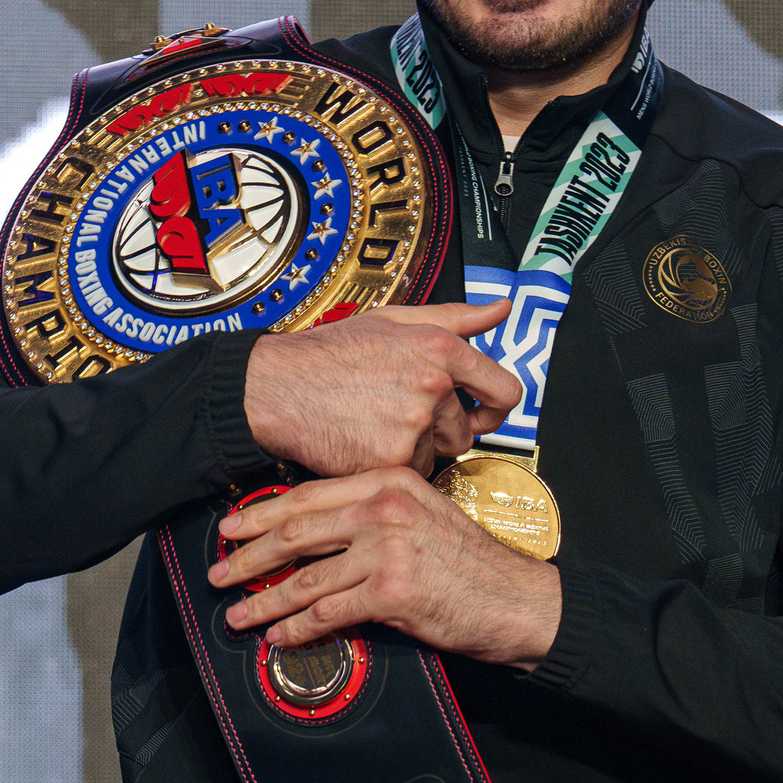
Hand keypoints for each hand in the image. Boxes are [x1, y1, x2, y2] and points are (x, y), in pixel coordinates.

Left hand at [207, 467, 560, 670]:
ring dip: (263, 600)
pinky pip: (328, 612)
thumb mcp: (424, 515)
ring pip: (305, 576)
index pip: (309, 494)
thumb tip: (315, 531)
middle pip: (296, 531)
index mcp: (390, 482)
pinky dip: (297, 627)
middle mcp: (385, 508)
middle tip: (218, 570)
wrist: (520, 601)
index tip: (232, 528)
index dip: (262, 513)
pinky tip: (279, 636)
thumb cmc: (472, 563)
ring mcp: (387, 548)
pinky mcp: (392, 592)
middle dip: (248, 556)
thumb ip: (374, 514)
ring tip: (237, 613)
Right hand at [243, 300, 520, 477]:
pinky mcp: (393, 458)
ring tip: (374, 424)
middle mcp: (433, 385)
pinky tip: (363, 441)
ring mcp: (414, 424)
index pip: (505, 390)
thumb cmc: (330, 353)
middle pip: (464, 431)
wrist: (277, 387)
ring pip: (435, 454)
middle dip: (439, 430)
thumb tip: (501, 309)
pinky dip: (390, 465)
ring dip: (414, 448)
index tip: (484, 414)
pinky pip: (411, 473)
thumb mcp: (393, 320)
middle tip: (397, 416)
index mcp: (441, 348)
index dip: (497, 409)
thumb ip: (455, 317)